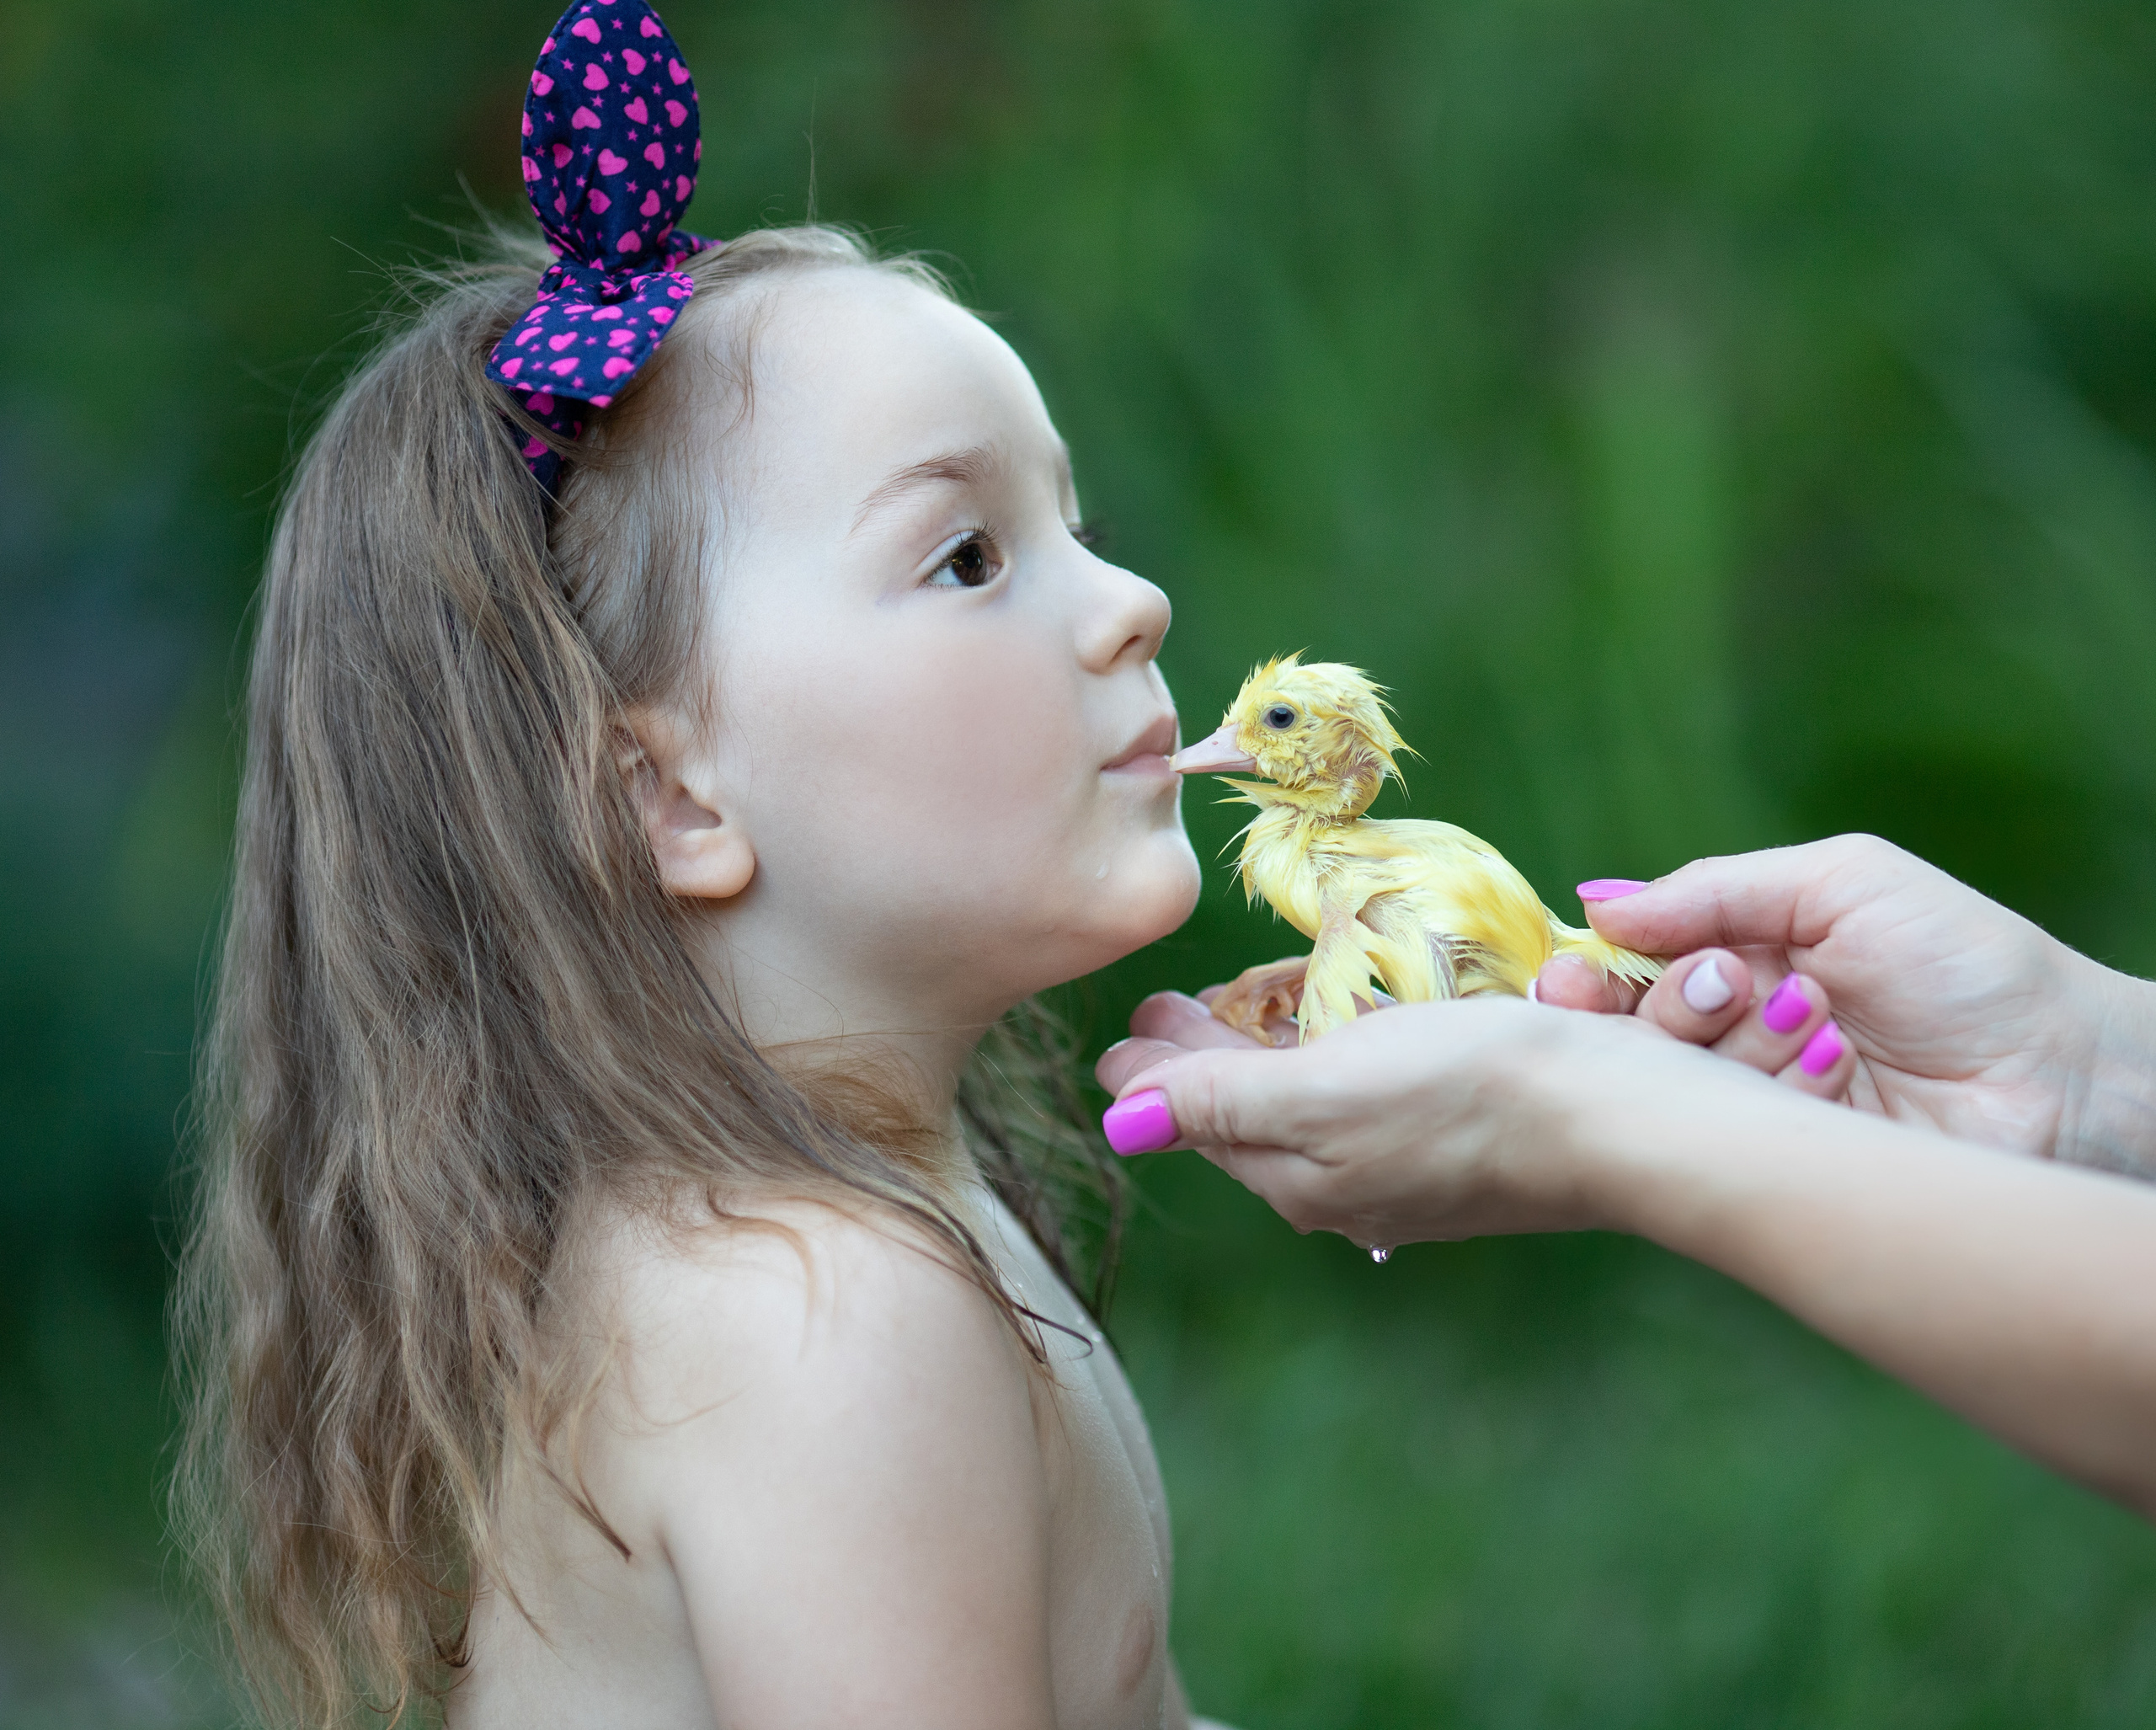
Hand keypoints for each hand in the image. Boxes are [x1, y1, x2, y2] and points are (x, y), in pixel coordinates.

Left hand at [1104, 948, 1854, 1118]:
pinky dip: (1331, 1063)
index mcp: (1299, 1179)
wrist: (1622, 1119)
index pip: (1199, 1120)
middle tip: (1167, 1006)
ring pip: (1305, 1110)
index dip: (1156, 1070)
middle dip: (1202, 1063)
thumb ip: (1224, 1101)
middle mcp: (1343, 1189)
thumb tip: (1123, 1119)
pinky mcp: (1458, 1143)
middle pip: (1246, 1117)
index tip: (1128, 1022)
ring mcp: (1403, 1171)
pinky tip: (1342, 1034)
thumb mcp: (1326, 1092)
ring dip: (1263, 1059)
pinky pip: (1365, 1101)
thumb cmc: (1471, 1093)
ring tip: (1241, 1007)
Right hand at [1556, 836, 2155, 1170]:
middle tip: (1719, 992)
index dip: (1588, 975)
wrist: (2067, 1075)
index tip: (1566, 980)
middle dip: (1652, 1009)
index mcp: (1743, 959)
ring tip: (1818, 1023)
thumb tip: (1598, 903)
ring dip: (1732, 1044)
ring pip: (1673, 1083)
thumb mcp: (1841, 883)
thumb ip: (1716, 889)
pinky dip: (1771, 1093)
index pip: (1628, 969)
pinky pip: (1726, 1135)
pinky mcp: (1783, 1164)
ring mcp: (1758, 1103)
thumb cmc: (1968, 965)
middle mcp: (1737, 1035)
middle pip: (1631, 1032)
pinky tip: (1837, 1068)